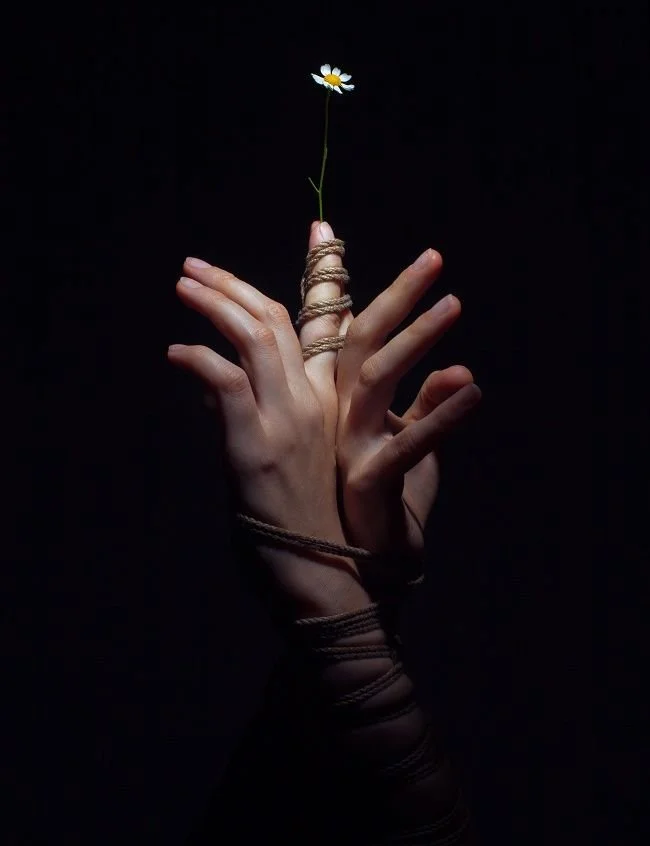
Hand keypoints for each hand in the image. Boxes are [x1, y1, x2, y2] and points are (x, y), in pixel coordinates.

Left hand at [167, 258, 369, 616]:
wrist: (334, 578)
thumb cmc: (326, 527)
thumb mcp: (308, 459)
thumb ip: (268, 410)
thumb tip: (214, 380)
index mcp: (336, 401)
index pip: (326, 322)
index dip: (324, 273)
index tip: (319, 233)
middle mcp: (314, 401)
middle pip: (277, 318)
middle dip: (233, 283)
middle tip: (195, 265)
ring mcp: (286, 420)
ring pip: (253, 336)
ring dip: (214, 302)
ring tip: (184, 283)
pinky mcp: (256, 447)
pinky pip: (225, 381)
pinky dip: (198, 360)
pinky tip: (176, 353)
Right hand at [298, 223, 481, 588]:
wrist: (363, 567)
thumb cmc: (386, 500)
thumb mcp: (411, 445)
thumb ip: (428, 404)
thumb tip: (461, 367)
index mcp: (341, 401)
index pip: (347, 333)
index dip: (344, 287)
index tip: (342, 239)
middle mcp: (336, 414)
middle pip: (359, 341)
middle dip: (395, 297)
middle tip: (433, 259)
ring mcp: (348, 445)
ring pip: (375, 378)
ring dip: (416, 339)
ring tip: (454, 305)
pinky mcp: (369, 479)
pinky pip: (407, 442)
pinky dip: (440, 415)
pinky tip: (472, 387)